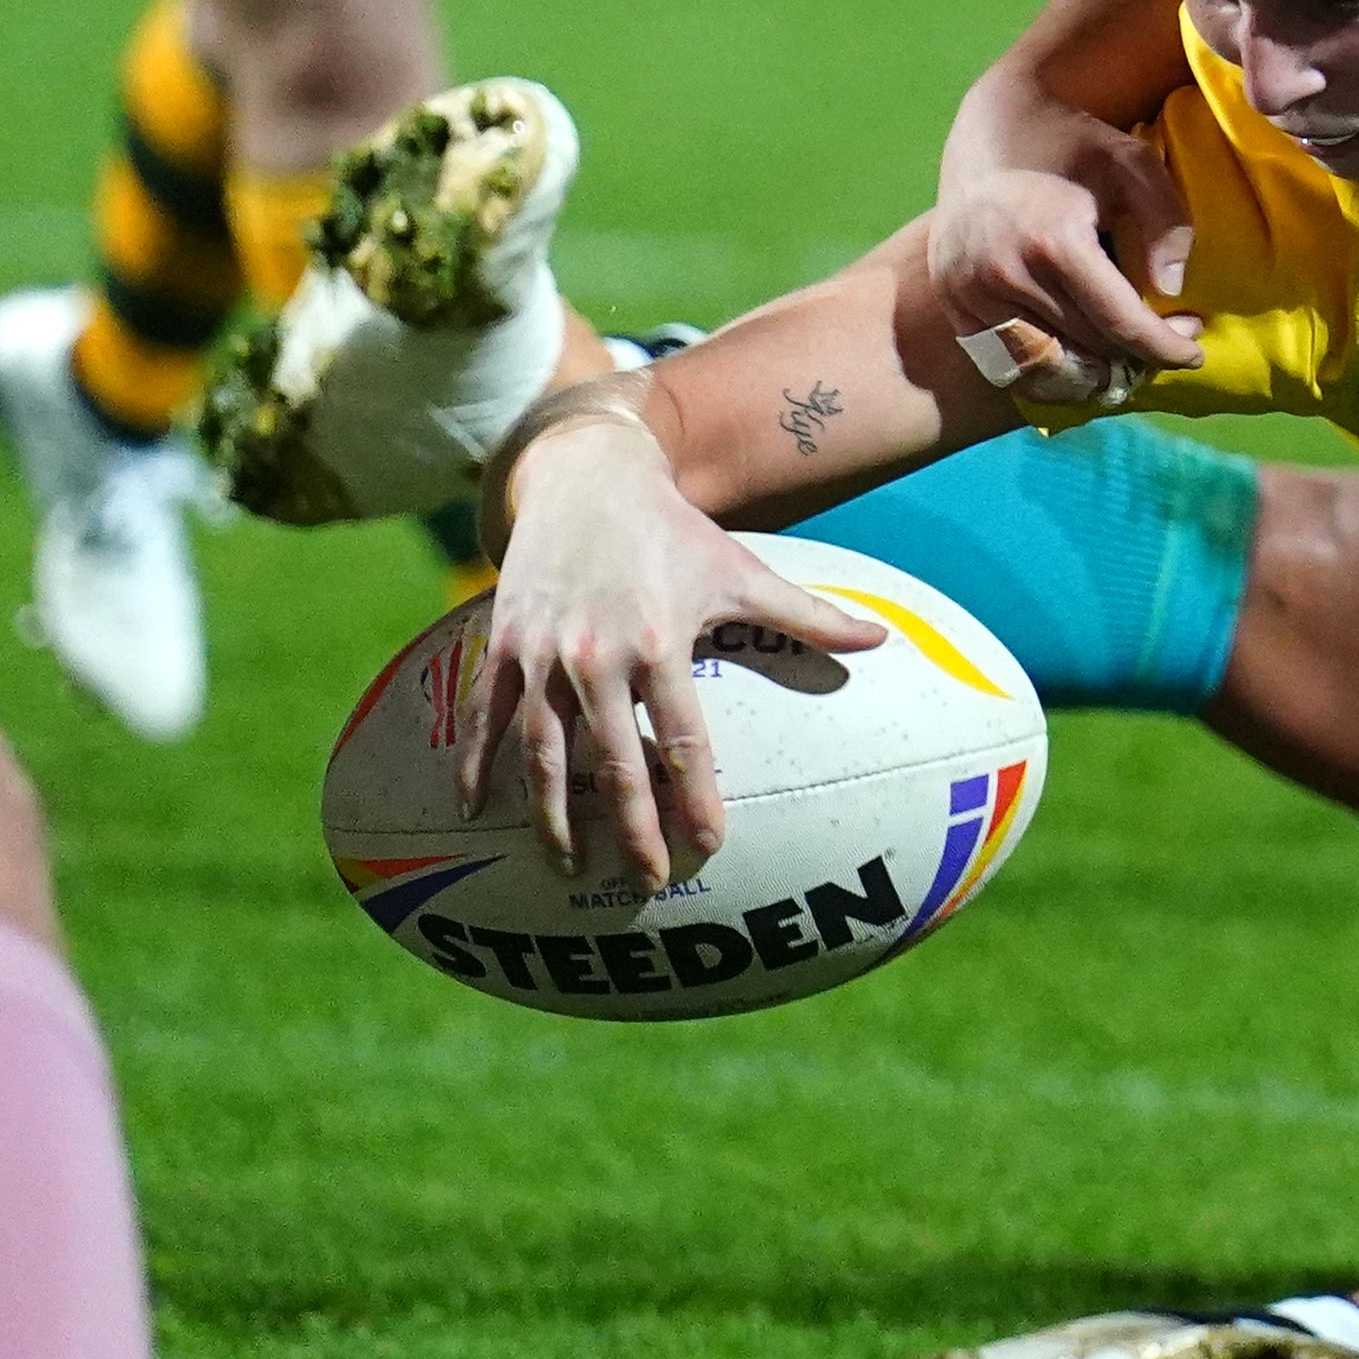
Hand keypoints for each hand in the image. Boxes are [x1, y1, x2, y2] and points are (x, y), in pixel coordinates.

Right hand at [471, 414, 880, 889]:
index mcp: (659, 644)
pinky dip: (480, 763)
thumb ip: (807, 615)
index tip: (709, 845)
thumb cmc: (672, 532)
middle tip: (645, 882)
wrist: (586, 476)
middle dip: (629, 827)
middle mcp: (596, 656)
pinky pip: (488, 715)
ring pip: (543, 751)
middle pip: (614, 761)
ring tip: (566, 865)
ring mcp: (543, 653)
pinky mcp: (504, 644)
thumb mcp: (742, 571)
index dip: (695, 796)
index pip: (683, 739)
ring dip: (553, 814)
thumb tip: (881, 639)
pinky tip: (478, 809)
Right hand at [931, 94, 1201, 401]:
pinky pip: (1007, 360)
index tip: (1194, 351)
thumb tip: (1172, 289)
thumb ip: (1167, 220)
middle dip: (1138, 352)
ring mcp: (971, 291)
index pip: (1120, 322)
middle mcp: (1005, 273)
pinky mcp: (954, 301)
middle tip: (1169, 338)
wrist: (988, 129)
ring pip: (1049, 363)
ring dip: (1096, 369)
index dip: (1164, 345)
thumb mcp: (1132, 161)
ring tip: (1128, 354)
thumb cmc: (1071, 143)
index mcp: (1053, 241)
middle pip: (1089, 346)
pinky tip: (1082, 358)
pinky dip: (1049, 370)